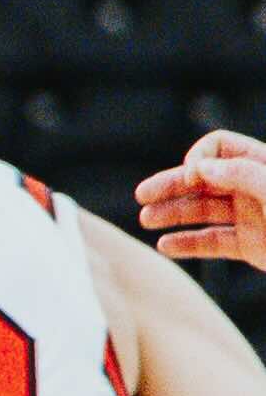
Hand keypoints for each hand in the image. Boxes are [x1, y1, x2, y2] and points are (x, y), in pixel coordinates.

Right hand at [136, 128, 265, 267]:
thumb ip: (245, 176)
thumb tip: (201, 169)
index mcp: (264, 166)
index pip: (219, 148)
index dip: (199, 159)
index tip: (191, 178)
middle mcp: (255, 188)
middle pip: (204, 179)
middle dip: (173, 186)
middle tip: (142, 196)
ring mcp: (253, 217)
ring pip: (204, 211)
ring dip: (173, 214)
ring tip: (145, 221)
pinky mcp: (251, 246)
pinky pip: (213, 242)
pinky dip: (187, 244)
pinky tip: (165, 246)